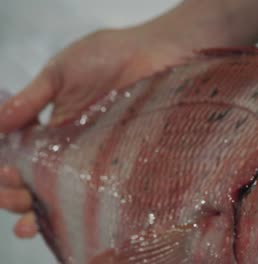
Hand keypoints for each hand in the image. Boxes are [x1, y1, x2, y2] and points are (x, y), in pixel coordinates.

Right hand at [0, 23, 196, 237]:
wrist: (154, 54)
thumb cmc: (107, 57)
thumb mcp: (60, 73)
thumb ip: (31, 100)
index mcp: (53, 128)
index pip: (21, 157)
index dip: (7, 172)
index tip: (5, 176)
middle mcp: (73, 148)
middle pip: (38, 181)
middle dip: (18, 195)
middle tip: (17, 197)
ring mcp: (98, 158)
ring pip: (66, 193)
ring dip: (41, 211)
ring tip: (29, 221)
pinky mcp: (123, 163)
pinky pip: (103, 189)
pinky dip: (84, 209)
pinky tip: (67, 221)